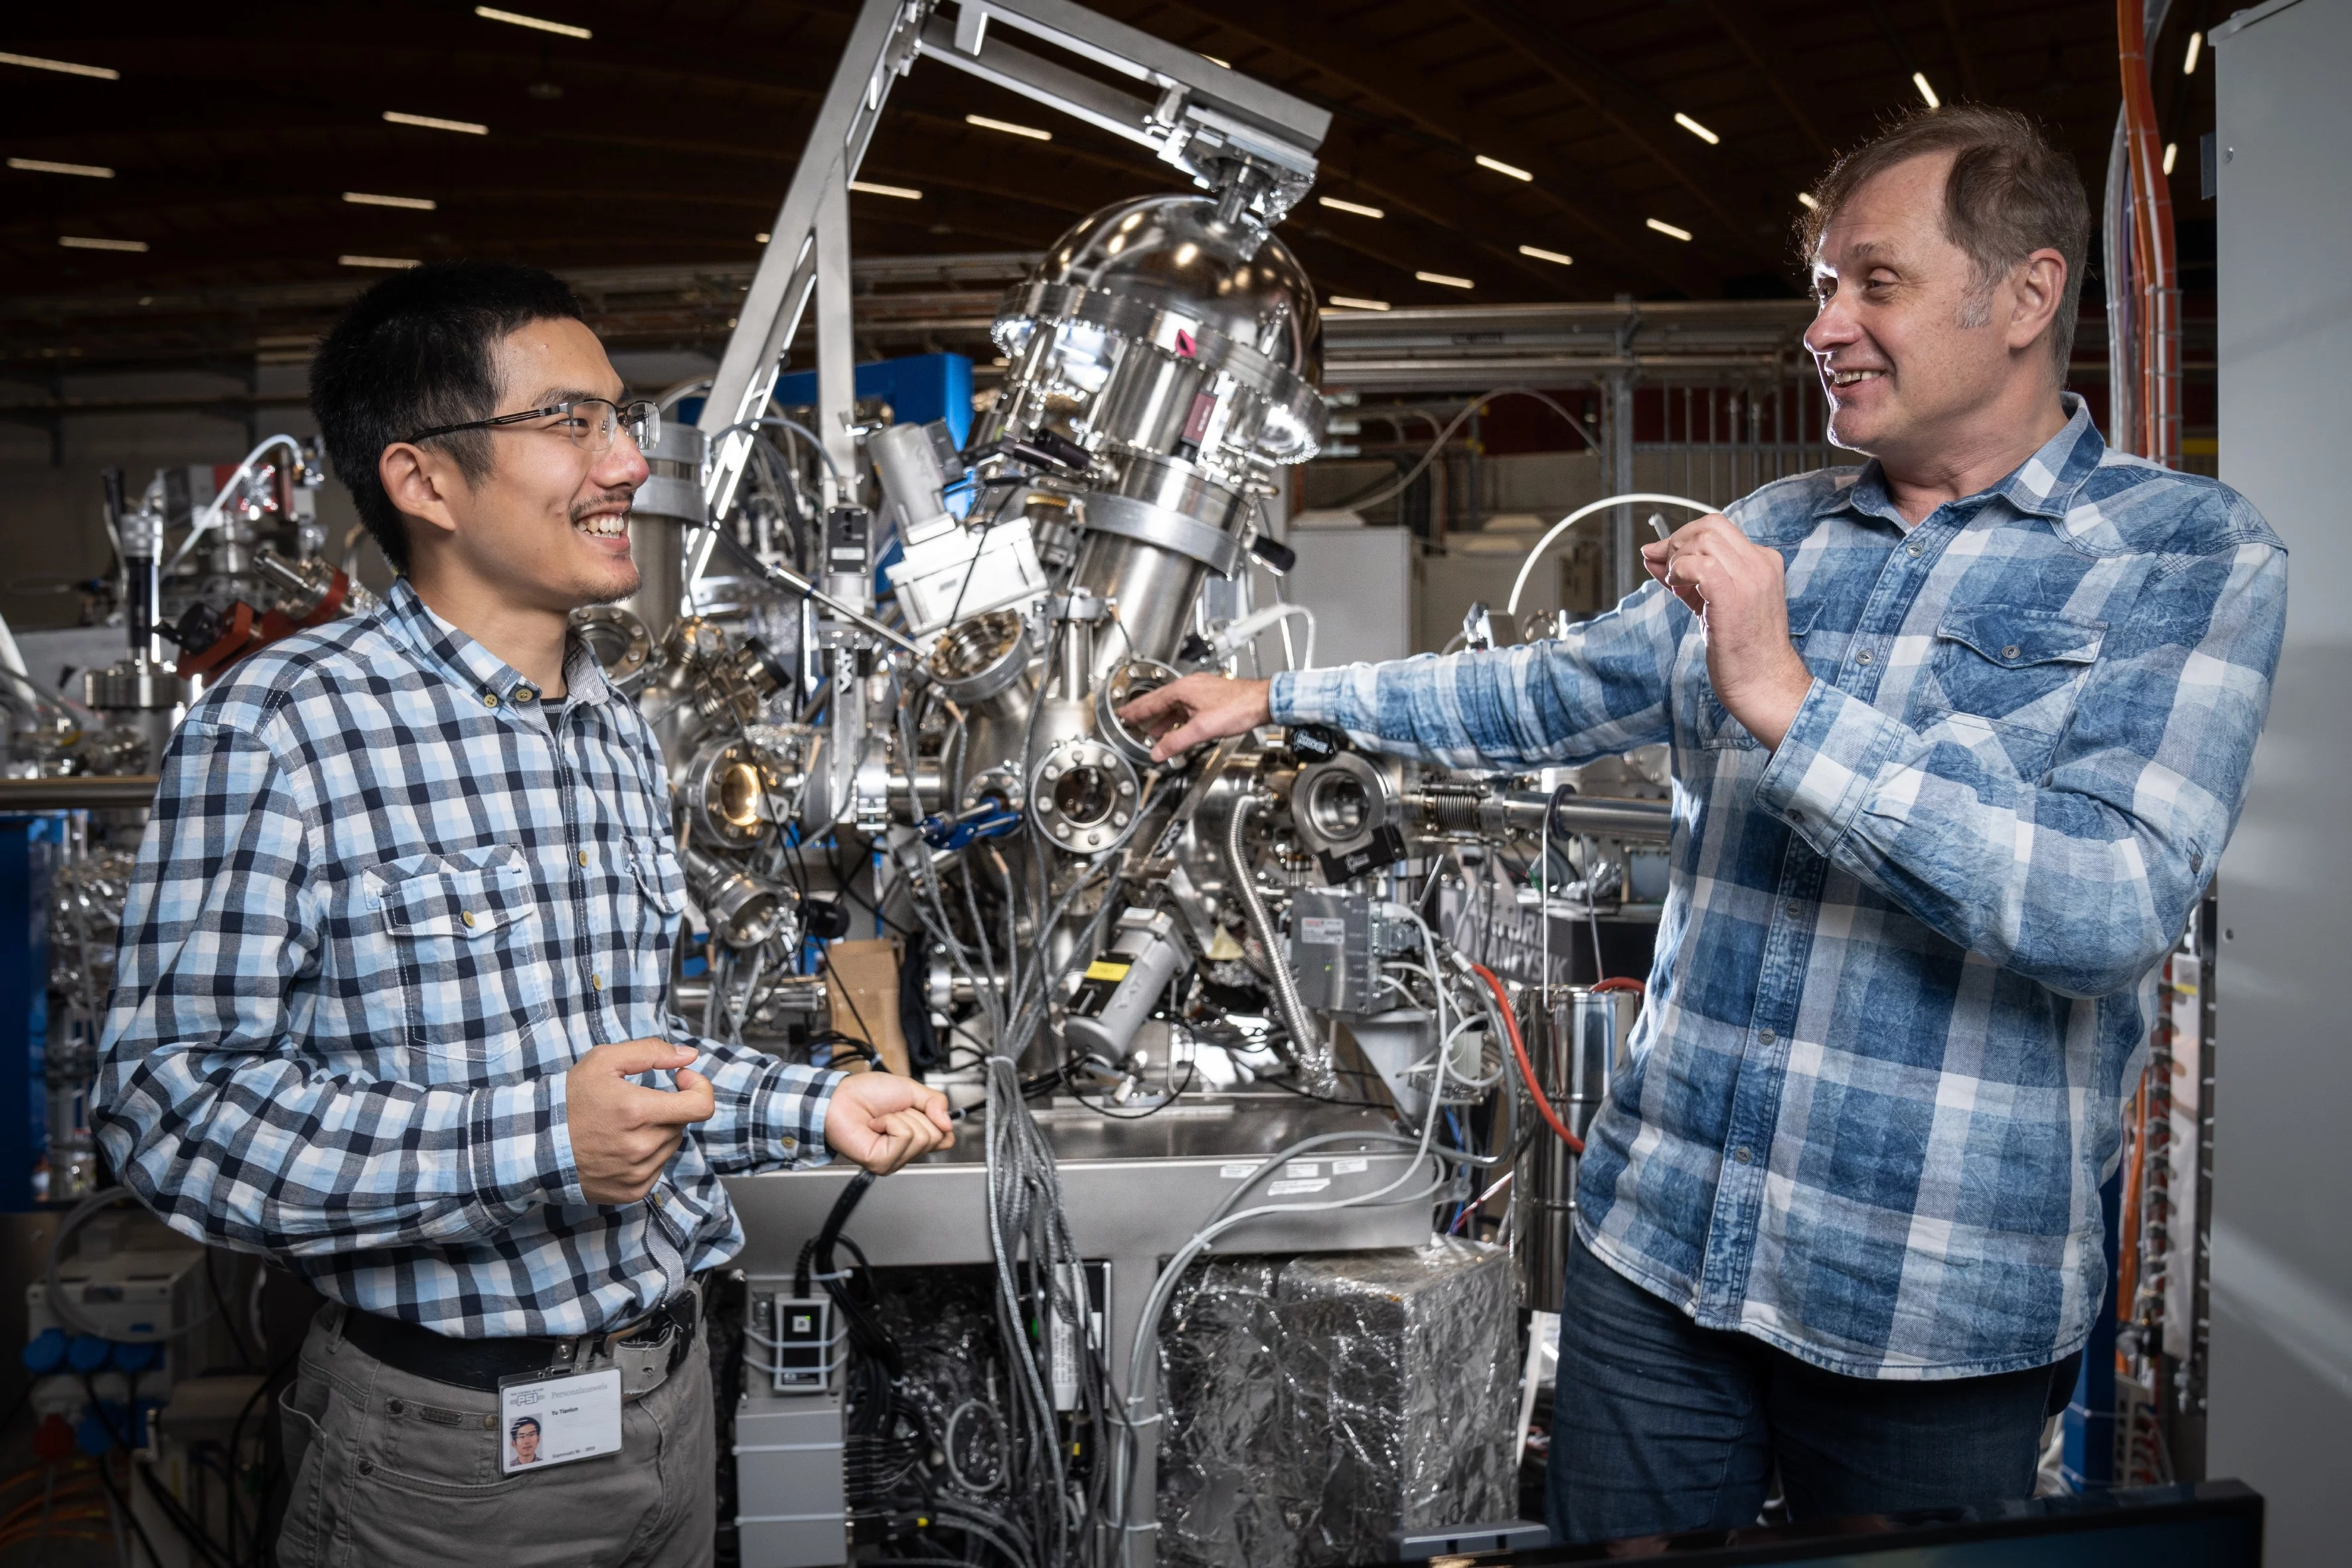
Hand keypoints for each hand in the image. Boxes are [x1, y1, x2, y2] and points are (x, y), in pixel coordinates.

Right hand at [567, 1039, 714, 1204]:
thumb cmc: (569, 1100)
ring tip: (624, 1126)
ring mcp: (638, 1172)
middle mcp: (642, 1146)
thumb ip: (651, 1051)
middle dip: (668, 1108)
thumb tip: (689, 1056)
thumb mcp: (604, 1060)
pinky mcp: (632, 1191)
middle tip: (637, 1103)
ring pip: (671, 1145)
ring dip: (658, 1132)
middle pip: (682, 1122)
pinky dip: (647, 1155)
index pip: (701, 1105)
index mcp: (639, 1111)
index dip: (699, 1087)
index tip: (681, 1079)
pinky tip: (620, 1146)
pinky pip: (657, 1167)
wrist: (536, 1145)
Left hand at [824, 1071, 955, 1174]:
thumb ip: (936, 1103)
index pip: (946, 1139)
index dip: (937, 1119)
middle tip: (894, 1112)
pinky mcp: (882, 1163)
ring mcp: (895, 1160)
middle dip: (916, 1114)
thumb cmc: (868, 1093)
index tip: (917, 1108)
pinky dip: (890, 1123)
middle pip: (937, 1136)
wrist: (841, 1096)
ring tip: (882, 1119)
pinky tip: (875, 1126)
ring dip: (900, 1117)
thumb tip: (948, 1124)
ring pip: (921, 1137)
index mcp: (916, 1137)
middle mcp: (907, 1152)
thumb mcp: (912, 1089)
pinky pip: (904, 1137)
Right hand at [1116, 672, 1271, 761]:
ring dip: (1162, 718)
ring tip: (1151, 730)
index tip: (1123, 715)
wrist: (1263, 702)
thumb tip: (1157, 752)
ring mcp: (1200, 690)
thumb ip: (1177, 741)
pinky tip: (1177, 727)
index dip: (1135, 711)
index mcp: (1183, 689)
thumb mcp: (1202, 729)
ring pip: (1173, 705)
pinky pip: (1185, 707)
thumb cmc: (1238, 708)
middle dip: (1144, 712)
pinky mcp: (1210, 696)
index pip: (1151, 701)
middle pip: (1160, 701)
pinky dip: (1177, 718)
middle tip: (1130, 718)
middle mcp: (1190, 686)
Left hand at [1641, 514, 1812, 749]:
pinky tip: (1677, 589)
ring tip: (1675, 585)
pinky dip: (1680, 571)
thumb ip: (1686, 577)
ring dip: (1678, 559)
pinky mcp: (1733, 597)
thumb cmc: (1741, 651)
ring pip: (1704, 540)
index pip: (1718, 528)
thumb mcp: (1712, 603)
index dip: (1683, 537)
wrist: (1764, 685)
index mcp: (1763, 562)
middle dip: (1677, 542)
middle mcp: (1760, 565)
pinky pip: (1700, 565)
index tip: (1661, 556)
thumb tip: (1652, 555)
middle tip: (1664, 568)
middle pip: (1710, 526)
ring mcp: (1750, 579)